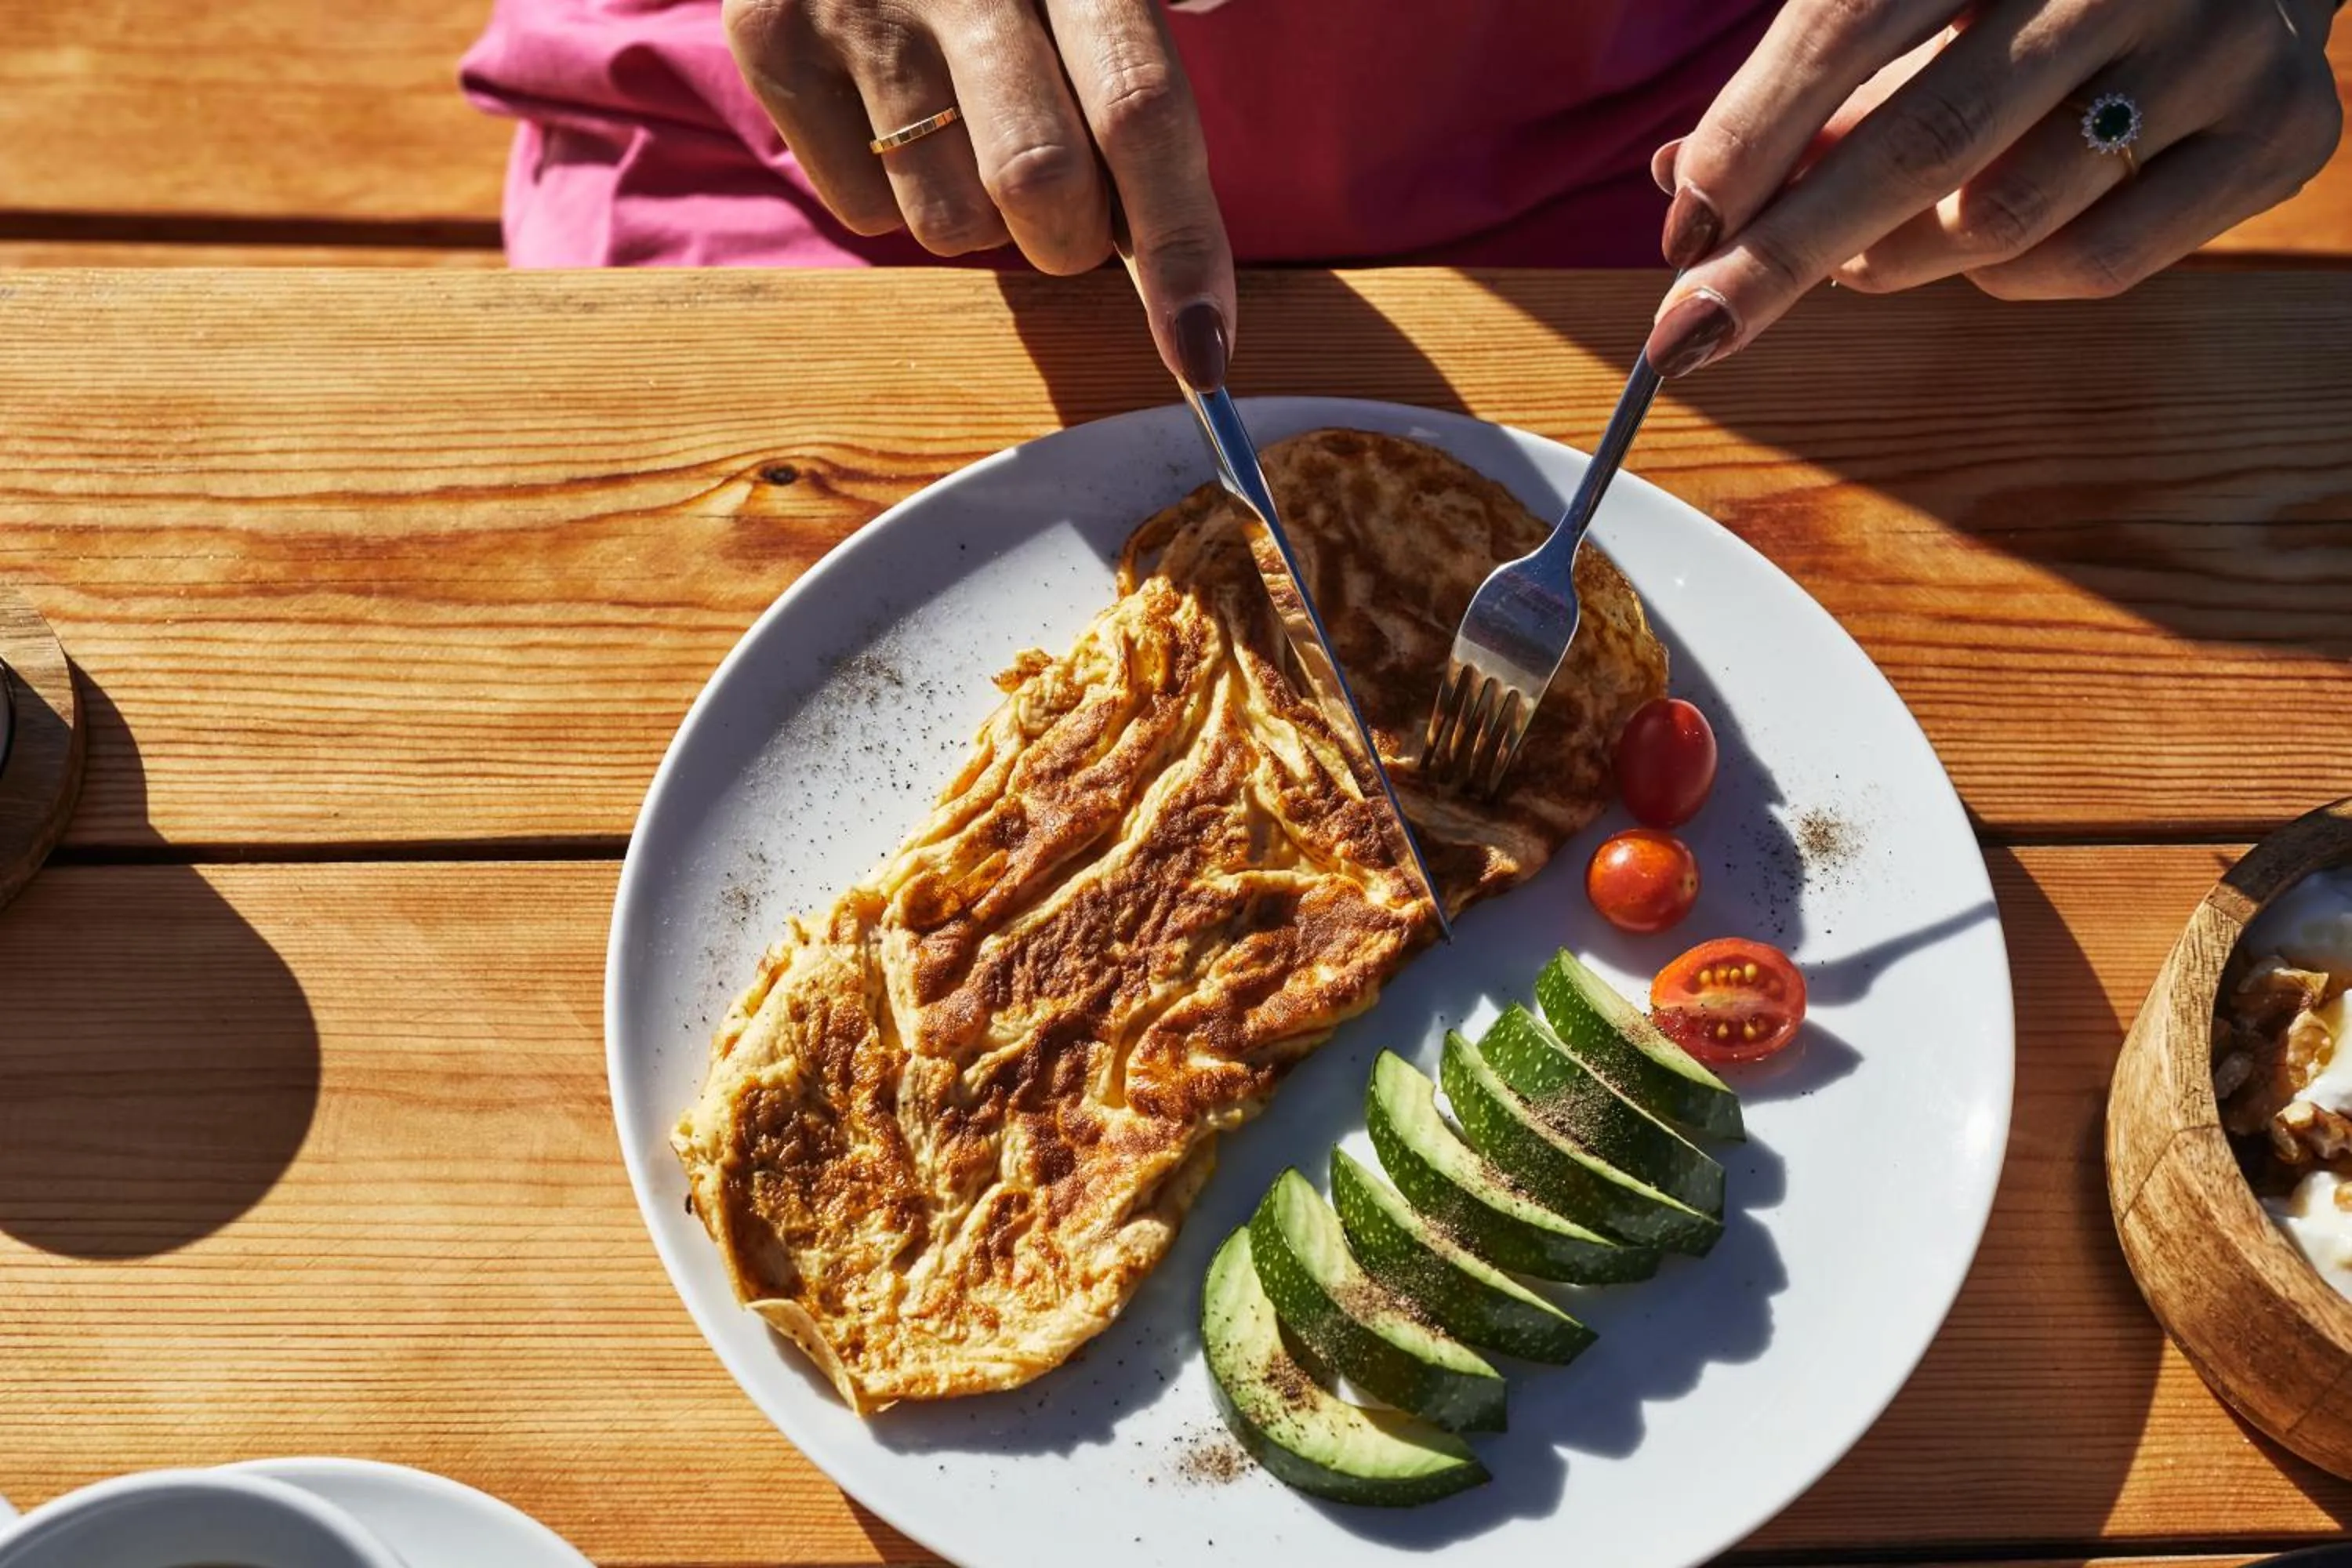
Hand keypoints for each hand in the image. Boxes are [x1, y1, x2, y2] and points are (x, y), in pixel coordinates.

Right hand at [724, 0, 1236, 387]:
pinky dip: (898, 196)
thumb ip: (1137, 74)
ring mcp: (856, 4)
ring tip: (966, 130)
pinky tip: (895, 117)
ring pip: (950, 223)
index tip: (1204, 352)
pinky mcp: (771, 39)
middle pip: (1040, 183)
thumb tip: (1175, 254)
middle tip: (1067, 205)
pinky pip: (865, 211)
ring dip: (983, 221)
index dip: (1181, 243)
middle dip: (1073, 237)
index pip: (1139, 109)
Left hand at [1645, 0, 2345, 375]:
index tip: (1681, 234)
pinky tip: (1993, 237)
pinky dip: (2008, 276)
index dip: (1750, 138)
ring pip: (1999, 218)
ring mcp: (2214, 46)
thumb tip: (1683, 189)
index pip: (1847, 23)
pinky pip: (2091, 262)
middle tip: (1692, 331)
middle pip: (1920, 140)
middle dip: (1784, 255)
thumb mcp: (1919, 0)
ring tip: (1860, 251)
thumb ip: (1807, 81)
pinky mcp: (2278, 134)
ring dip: (1893, 262)